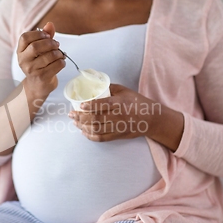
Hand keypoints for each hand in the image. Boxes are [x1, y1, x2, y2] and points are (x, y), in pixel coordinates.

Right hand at [18, 22, 65, 99]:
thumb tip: (50, 24)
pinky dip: (62, 62)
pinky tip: (61, 62)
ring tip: (60, 54)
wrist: (38, 85)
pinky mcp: (42, 77)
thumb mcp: (40, 50)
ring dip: (58, 53)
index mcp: (20, 52)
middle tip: (57, 44)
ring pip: (49, 56)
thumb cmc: (40, 64)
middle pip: (35, 46)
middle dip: (50, 43)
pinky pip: (57, 65)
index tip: (47, 35)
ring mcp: (32, 70)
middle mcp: (23, 61)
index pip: (24, 38)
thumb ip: (45, 36)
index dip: (38, 34)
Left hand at [68, 84, 183, 150]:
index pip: (103, 104)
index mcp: (120, 103)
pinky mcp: (119, 135)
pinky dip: (91, 136)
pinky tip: (84, 132)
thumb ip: (109, 87)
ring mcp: (118, 127)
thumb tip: (93, 84)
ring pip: (97, 129)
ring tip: (75, 122)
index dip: (90, 106)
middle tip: (71, 114)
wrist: (152, 118)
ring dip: (83, 127)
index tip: (80, 105)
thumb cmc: (137, 102)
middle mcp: (119, 116)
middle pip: (96, 119)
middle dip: (80, 117)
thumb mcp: (125, 90)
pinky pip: (102, 138)